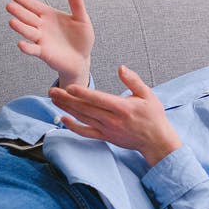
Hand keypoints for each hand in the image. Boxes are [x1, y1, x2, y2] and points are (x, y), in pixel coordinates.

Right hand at [7, 0, 93, 88]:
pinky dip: (27, 47)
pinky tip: (21, 44)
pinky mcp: (43, 52)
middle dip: (19, 12)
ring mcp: (41, 39)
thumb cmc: (81, 38)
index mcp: (49, 15)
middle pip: (28, 17)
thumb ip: (77, 4)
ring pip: (28, 32)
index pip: (34, 5)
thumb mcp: (82, 19)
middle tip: (9, 6)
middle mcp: (41, 26)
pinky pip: (33, 49)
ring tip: (12, 22)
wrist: (82, 58)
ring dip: (20, 27)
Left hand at [49, 65, 181, 166]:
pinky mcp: (105, 137)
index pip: (99, 99)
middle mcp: (113, 119)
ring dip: (67, 108)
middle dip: (67, 99)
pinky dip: (73, 127)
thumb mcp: (148, 95)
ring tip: (54, 99)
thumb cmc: (153, 116)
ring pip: (83, 118)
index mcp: (123, 107)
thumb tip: (121, 67)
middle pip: (86, 108)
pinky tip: (64, 119)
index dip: (83, 93)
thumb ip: (133, 80)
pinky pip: (86, 132)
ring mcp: (108, 129)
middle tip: (52, 90)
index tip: (69, 87)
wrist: (156, 141)